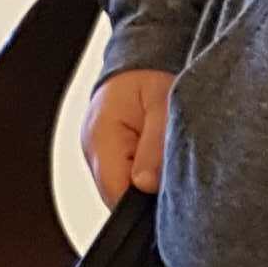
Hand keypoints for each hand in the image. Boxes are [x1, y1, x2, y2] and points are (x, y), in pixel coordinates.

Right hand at [82, 67, 173, 202]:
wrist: (136, 65)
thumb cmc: (148, 77)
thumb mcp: (161, 102)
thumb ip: (156, 144)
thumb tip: (146, 185)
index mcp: (100, 139)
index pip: (115, 192)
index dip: (144, 202)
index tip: (170, 193)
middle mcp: (94, 153)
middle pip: (118, 197)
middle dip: (148, 195)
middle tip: (173, 172)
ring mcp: (98, 158)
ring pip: (123, 191)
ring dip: (147, 187)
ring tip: (165, 161)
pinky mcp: (109, 159)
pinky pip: (126, 181)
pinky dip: (144, 178)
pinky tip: (158, 163)